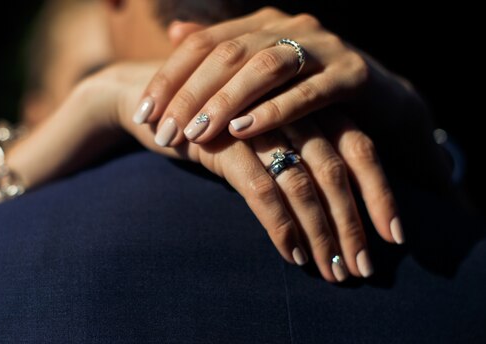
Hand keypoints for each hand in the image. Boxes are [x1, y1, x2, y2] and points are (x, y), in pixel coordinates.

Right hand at [91, 63, 386, 280]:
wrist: (154, 99)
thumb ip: (298, 155)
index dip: (380, 193)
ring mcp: (257, 125)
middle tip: (362, 270)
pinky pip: (263, 191)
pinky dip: (281, 227)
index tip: (396, 238)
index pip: (360, 148)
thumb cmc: (218, 124)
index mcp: (308, 104)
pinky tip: (292, 256)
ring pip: (304, 185)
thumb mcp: (265, 134)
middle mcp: (290, 110)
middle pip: (337, 171)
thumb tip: (335, 204)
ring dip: (322, 234)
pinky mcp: (224, 144)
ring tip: (332, 272)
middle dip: (353, 226)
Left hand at [134, 7, 415, 145]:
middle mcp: (290, 26)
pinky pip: (309, 92)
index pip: (202, 44)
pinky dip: (274, 111)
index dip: (168, 78)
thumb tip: (176, 35)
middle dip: (190, 94)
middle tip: (164, 132)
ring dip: (226, 102)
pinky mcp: (354, 74)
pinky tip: (244, 132)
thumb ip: (221, 53)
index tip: (142, 114)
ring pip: (265, 66)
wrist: (384, 106)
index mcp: (262, 24)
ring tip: (196, 134)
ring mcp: (324, 46)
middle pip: (227, 53)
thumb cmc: (310, 96)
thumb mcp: (262, 77)